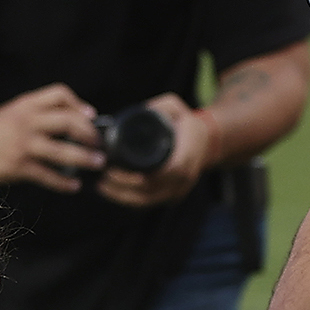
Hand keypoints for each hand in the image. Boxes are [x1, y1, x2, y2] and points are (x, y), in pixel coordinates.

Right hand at [0, 84, 103, 192]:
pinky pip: (48, 175)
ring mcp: (23, 144)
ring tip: (97, 163)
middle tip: (100, 143)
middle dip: (89, 133)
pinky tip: (74, 186)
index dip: (78, 103)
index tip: (91, 116)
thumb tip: (73, 123)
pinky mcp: (17, 166)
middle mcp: (26, 121)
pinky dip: (64, 183)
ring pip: (62, 150)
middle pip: (67, 120)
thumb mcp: (14, 113)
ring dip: (84, 158)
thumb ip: (38, 114)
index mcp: (26, 105)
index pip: (59, 94)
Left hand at [96, 93, 211, 207]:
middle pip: (150, 190)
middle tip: (102, 177)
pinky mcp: (173, 196)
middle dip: (123, 188)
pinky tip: (113, 193)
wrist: (208, 142)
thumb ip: (157, 107)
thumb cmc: (187, 123)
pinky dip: (130, 200)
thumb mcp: (175, 107)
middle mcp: (184, 177)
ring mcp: (179, 189)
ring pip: (148, 200)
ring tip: (102, 186)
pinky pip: (150, 202)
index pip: (163, 172)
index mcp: (186, 155)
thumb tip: (136, 112)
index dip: (137, 176)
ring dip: (123, 197)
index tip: (114, 168)